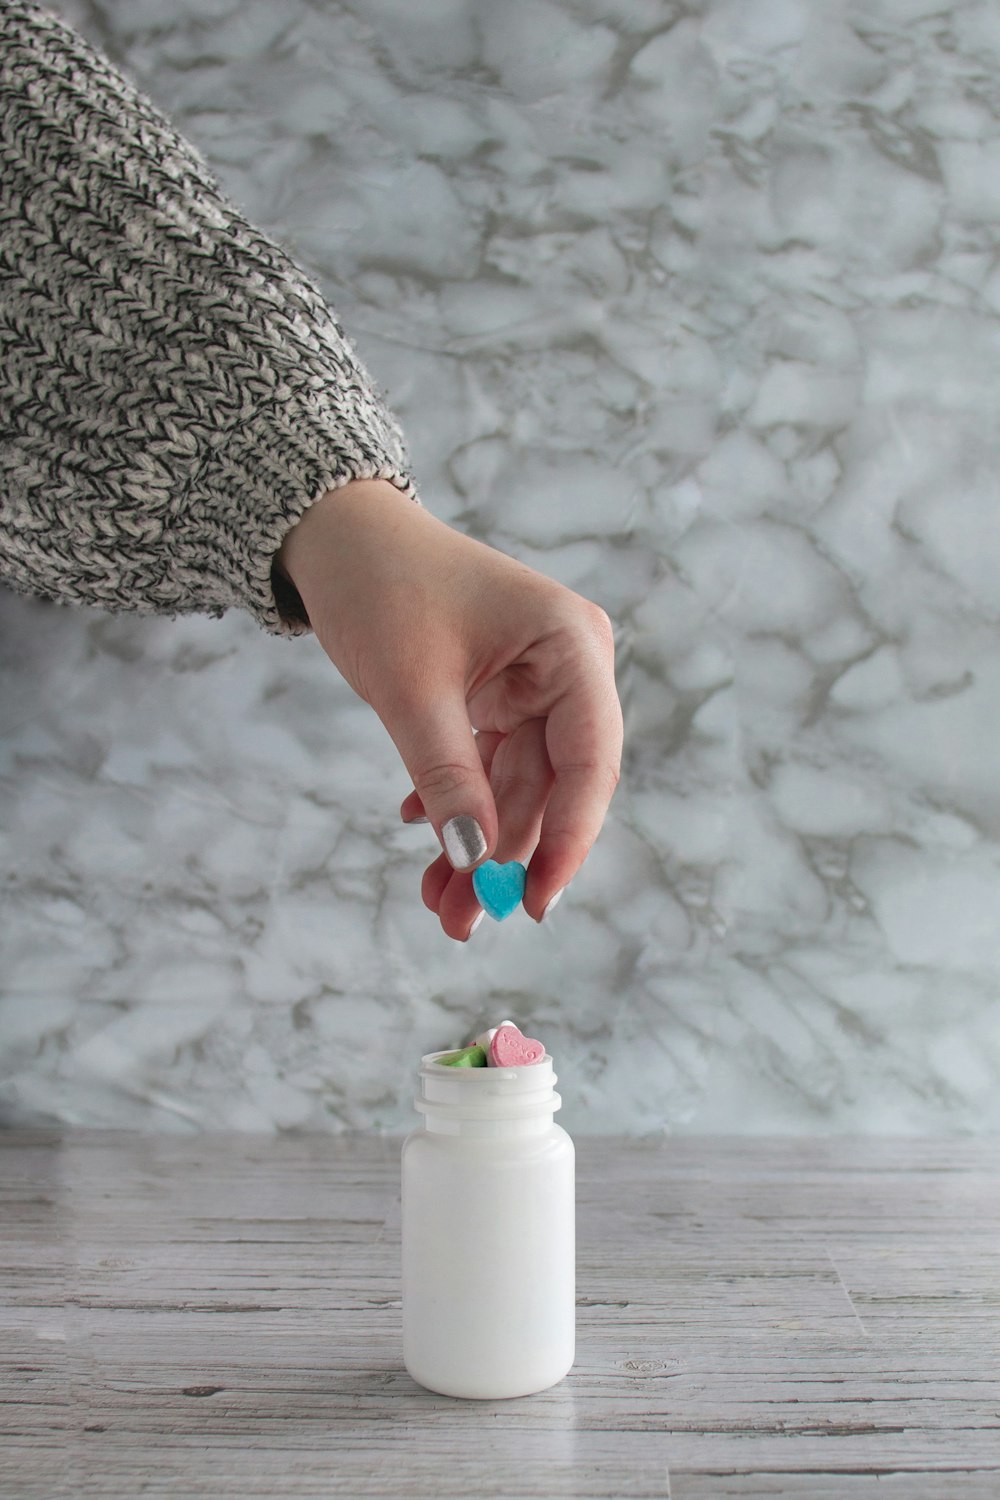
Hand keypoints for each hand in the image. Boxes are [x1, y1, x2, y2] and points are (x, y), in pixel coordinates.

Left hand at [276, 479, 622, 940]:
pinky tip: (420, 830)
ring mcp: (533, 683)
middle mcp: (566, 666)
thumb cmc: (379, 587)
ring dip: (476, 843)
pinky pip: (488, 767)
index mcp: (570, 646)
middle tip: (461, 922)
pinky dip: (456, 804)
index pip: (590, 761)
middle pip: (553, 786)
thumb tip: (474, 861)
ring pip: (517, 787)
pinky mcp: (499, 696)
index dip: (570, 839)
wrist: (336, 536)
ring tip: (436, 904)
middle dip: (505, 855)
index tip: (533, 904)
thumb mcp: (412, 689)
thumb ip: (450, 776)